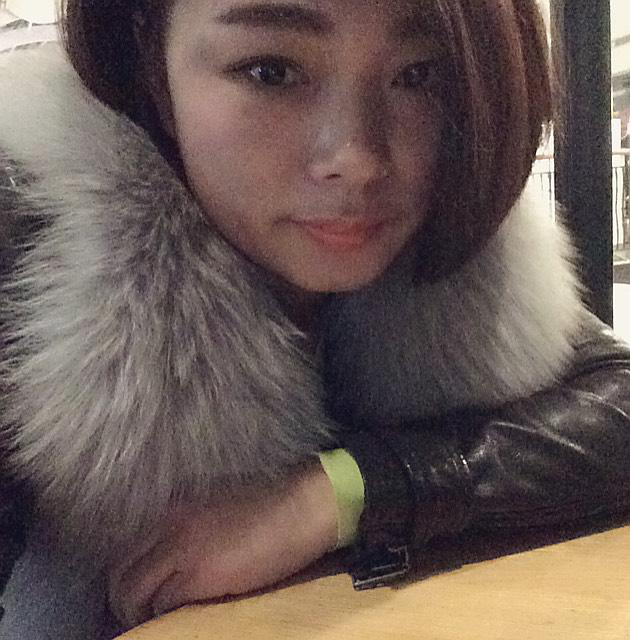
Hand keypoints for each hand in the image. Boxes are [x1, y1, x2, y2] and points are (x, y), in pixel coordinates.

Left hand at [108, 459, 337, 628]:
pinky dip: (164, 617)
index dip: (128, 576)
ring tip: (156, 622)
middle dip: (123, 600)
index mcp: (173, 510)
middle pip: (119, 571)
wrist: (299, 508)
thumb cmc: (269, 508)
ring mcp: (180, 549)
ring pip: (130, 591)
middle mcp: (167, 526)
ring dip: (138, 613)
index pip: (128, 549)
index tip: (140, 594)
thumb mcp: (217, 510)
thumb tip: (176, 558)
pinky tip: (179, 619)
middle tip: (142, 615)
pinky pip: (161, 605)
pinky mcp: (197, 575)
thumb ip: (190, 527)